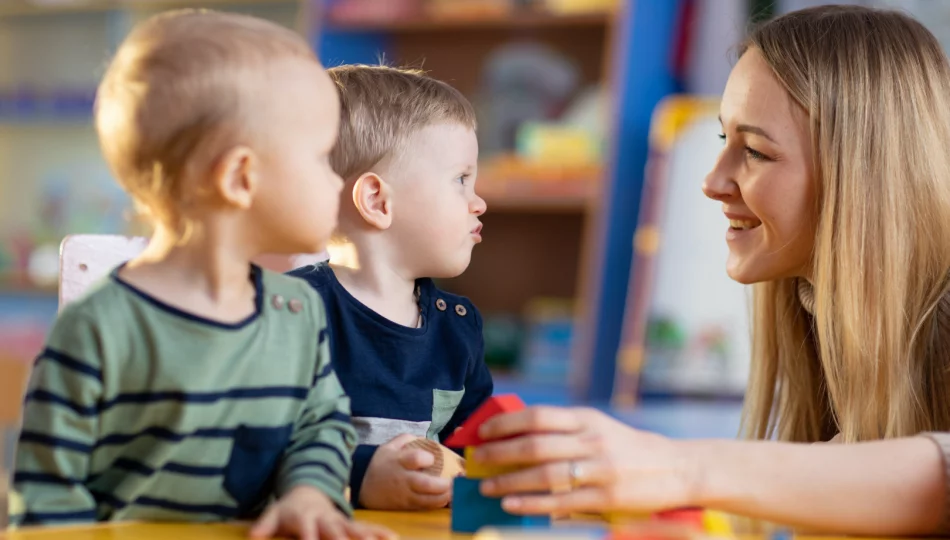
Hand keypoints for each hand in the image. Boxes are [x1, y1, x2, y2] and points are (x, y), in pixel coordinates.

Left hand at [250, 486, 395, 539]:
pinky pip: (368, 529)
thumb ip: (264, 525)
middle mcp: (326, 520)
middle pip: (337, 532)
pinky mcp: (351, 525)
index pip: (307, 534)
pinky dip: (381, 533)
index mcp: (306, 519)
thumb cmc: (289, 510)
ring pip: (357, 530)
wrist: (307, 492)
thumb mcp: (273, 514)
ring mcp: (340, 522)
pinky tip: (394, 538)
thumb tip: (253, 535)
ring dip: (370, 537)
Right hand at [359, 434, 453, 509]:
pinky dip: (438, 504)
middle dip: (443, 485)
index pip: (414, 459)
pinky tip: (449, 499)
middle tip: (455, 480)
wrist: (365, 489)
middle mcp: (403, 479)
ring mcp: (405, 495)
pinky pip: (426, 508)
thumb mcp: (388, 447)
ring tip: (456, 491)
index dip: (426, 458)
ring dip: (445, 497)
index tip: (432, 458)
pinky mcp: (408, 507)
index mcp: (399, 461)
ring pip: (427, 500)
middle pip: (424, 484)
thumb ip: (407, 439)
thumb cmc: (381, 465)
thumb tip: (426, 438)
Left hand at [473, 406, 697, 515]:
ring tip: (487, 488)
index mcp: (587, 419)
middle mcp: (592, 440)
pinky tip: (513, 505)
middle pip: (536, 446)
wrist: (677, 467)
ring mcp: (600, 469)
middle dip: (500, 453)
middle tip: (478, 460)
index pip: (538, 416)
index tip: (483, 432)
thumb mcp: (599, 427)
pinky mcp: (607, 496)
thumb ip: (565, 429)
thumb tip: (516, 433)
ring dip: (510, 482)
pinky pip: (561, 502)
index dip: (506, 424)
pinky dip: (532, 504)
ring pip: (545, 475)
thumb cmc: (628, 448)